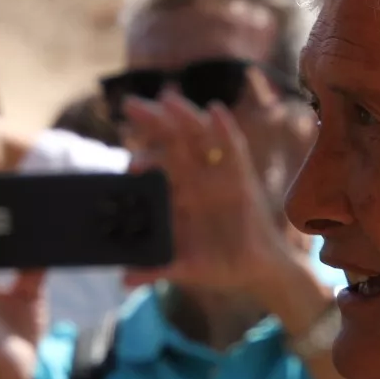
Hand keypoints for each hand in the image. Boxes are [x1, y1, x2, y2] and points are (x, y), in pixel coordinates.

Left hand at [121, 89, 302, 297]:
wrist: (256, 270)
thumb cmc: (217, 265)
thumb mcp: (184, 267)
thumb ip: (155, 269)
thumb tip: (124, 279)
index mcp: (176, 197)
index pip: (153, 167)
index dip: (139, 159)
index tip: (128, 164)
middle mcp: (193, 179)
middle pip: (170, 142)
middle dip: (151, 121)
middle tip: (130, 104)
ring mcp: (217, 174)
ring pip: (197, 137)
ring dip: (184, 116)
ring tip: (168, 99)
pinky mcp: (241, 175)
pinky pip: (232, 148)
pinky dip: (224, 129)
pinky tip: (214, 110)